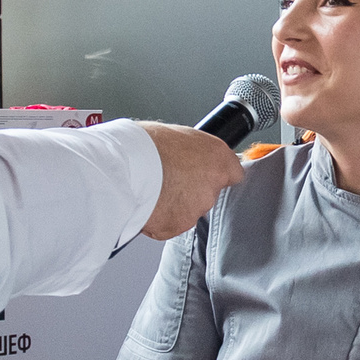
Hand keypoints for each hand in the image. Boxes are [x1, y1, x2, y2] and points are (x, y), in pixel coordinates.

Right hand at [137, 122, 245, 239]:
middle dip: (191, 189)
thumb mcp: (178, 134)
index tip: (206, 173)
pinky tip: (149, 202)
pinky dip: (161, 217)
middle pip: (208, 193)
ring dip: (176, 204)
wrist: (126, 167)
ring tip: (154, 189)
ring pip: (189, 210)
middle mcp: (212, 185)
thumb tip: (189, 155)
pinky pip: (171, 223)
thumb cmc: (146, 144)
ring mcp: (196, 208)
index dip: (216, 173)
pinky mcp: (178, 225)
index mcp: (218, 158)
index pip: (233, 172)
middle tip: (169, 178)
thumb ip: (193, 151)